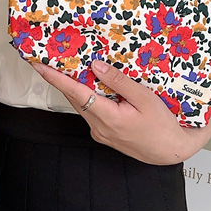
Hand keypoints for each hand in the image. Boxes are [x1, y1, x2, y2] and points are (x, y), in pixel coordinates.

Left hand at [32, 58, 210, 164]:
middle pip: (74, 99)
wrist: (170, 151)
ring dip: (74, 88)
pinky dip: (87, 98)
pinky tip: (91, 86)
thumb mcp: (146, 99)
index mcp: (109, 118)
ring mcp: (100, 133)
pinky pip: (90, 112)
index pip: (76, 93)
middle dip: (60, 79)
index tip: (39, 65)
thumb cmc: (163, 125)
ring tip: (66, 68)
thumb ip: (119, 82)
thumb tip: (96, 66)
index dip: (56, 78)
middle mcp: (99, 127)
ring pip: (82, 105)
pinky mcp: (104, 134)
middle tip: (50, 59)